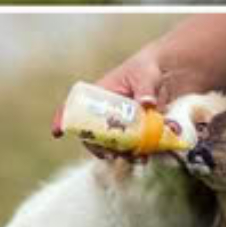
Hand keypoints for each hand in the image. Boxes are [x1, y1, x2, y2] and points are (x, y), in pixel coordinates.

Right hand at [50, 43, 165, 164]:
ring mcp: (122, 124)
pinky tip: (155, 149)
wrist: (168, 74)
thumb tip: (147, 103)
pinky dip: (147, 151)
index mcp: (100, 94)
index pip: (75, 106)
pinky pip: (138, 147)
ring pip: (115, 145)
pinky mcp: (139, 132)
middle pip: (93, 134)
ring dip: (125, 154)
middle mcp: (107, 112)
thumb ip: (146, 89)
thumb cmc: (147, 68)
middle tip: (112, 155)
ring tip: (139, 158)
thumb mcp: (145, 76)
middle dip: (100, 148)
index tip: (57, 131)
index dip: (63, 118)